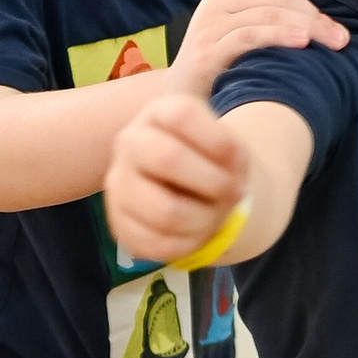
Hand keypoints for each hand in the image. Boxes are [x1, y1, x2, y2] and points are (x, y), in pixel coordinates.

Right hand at [108, 86, 248, 266]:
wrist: (186, 190)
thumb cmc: (208, 160)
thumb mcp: (226, 144)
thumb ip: (231, 151)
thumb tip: (231, 168)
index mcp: (158, 113)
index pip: (182, 115)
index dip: (218, 140)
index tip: (238, 160)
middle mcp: (130, 143)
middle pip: (168, 157)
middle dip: (215, 182)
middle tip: (235, 192)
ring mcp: (119, 184)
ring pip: (166, 211)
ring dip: (205, 220)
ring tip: (216, 216)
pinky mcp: (119, 224)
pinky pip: (158, 244)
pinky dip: (188, 244)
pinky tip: (195, 233)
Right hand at [170, 0, 346, 96]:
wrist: (181, 100)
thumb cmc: (221, 68)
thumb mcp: (243, 33)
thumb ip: (267, 14)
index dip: (309, 4)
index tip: (335, 31)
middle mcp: (216, 2)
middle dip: (313, 17)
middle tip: (341, 40)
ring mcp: (209, 24)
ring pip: (267, 12)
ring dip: (306, 27)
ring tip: (331, 42)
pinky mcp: (207, 50)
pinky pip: (250, 35)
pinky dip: (279, 36)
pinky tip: (302, 44)